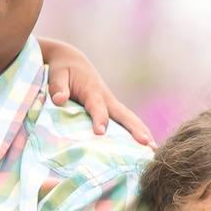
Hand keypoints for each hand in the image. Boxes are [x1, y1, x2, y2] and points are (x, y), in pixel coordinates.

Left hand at [36, 38, 154, 145]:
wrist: (74, 61)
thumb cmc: (63, 69)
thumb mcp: (57, 74)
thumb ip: (58, 87)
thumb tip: (59, 100)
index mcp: (92, 90)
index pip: (97, 106)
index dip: (99, 118)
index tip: (100, 132)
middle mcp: (106, 98)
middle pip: (123, 114)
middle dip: (135, 128)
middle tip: (145, 142)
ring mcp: (111, 103)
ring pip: (129, 118)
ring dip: (142, 132)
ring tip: (153, 149)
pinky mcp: (112, 108)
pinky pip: (126, 120)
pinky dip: (138, 131)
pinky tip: (146, 146)